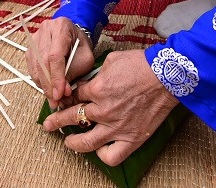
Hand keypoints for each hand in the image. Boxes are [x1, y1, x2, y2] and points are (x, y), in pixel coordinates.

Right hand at [27, 18, 94, 105]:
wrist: (74, 36)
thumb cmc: (80, 46)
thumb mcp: (84, 58)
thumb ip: (74, 73)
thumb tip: (63, 92)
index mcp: (61, 27)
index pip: (55, 56)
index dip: (56, 77)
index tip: (59, 94)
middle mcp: (45, 30)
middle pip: (42, 62)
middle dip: (49, 85)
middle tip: (55, 101)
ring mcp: (35, 38)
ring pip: (35, 66)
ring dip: (43, 85)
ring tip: (53, 98)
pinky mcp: (30, 48)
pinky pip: (31, 68)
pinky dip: (39, 81)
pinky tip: (47, 88)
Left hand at [42, 50, 179, 165]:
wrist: (167, 75)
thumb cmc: (142, 65)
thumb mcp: (112, 60)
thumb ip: (97, 73)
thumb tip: (90, 82)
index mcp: (97, 90)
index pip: (75, 96)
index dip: (69, 97)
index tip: (67, 99)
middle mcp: (103, 111)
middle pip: (72, 118)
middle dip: (56, 121)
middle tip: (48, 124)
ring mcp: (117, 127)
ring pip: (86, 142)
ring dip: (73, 143)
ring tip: (67, 142)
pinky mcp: (132, 138)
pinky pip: (112, 156)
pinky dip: (103, 155)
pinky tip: (99, 150)